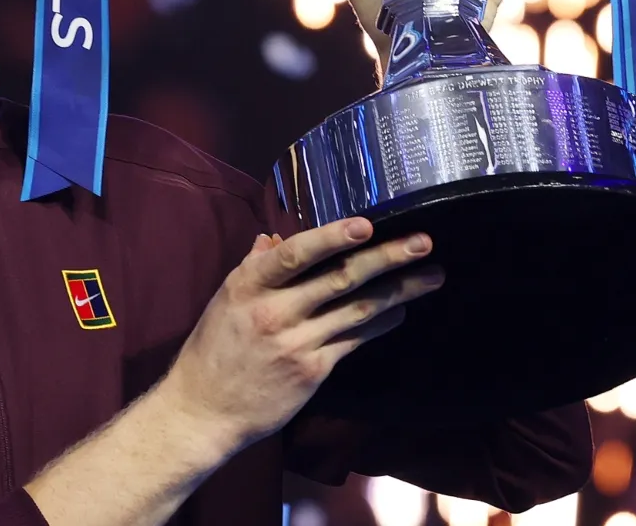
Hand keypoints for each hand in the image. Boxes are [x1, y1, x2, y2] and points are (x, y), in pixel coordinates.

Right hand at [157, 219, 443, 451]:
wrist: (203, 411)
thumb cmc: (212, 350)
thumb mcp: (226, 300)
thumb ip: (255, 266)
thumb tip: (277, 238)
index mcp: (248, 285)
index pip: (295, 254)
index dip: (332, 237)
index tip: (366, 224)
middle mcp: (274, 311)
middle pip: (340, 278)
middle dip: (387, 257)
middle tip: (424, 242)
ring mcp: (296, 343)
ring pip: (359, 309)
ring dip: (400, 291)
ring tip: (432, 275)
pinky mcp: (313, 371)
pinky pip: (355, 340)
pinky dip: (381, 322)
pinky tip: (401, 312)